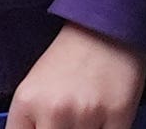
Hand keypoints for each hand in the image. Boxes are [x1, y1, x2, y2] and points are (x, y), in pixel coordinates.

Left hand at [7, 22, 145, 128]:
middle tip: (68, 120)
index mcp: (27, 102)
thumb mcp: (35, 87)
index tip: (45, 127)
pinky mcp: (118, 114)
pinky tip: (104, 119)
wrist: (105, 26)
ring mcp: (86, 114)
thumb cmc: (69, 58)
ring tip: (86, 116)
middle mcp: (54, 110)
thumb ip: (30, 122)